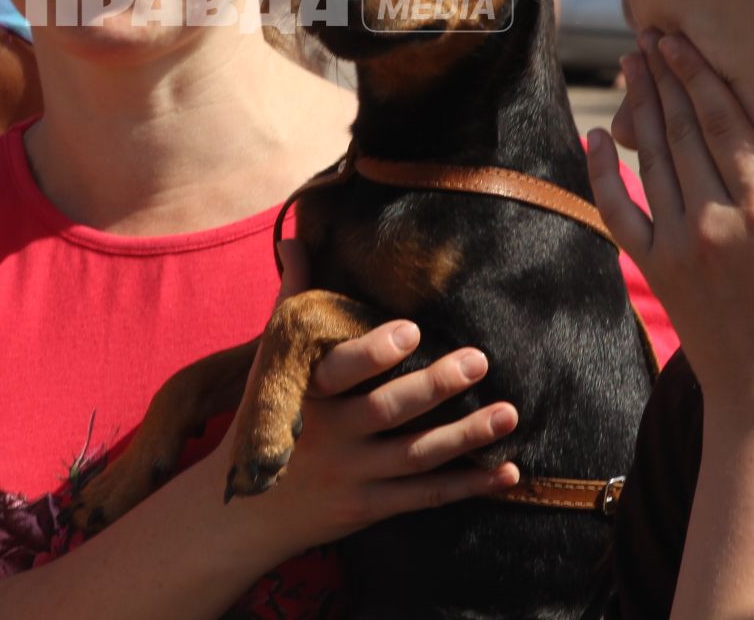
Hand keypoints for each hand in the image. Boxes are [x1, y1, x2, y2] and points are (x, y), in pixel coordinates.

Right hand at [237, 242, 519, 557]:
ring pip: (416, 455)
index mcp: (306, 391)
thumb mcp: (268, 362)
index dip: (373, 352)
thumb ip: (291, 298)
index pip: (338, 369)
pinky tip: (507, 470)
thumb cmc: (265, 418)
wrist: (245, 513)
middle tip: (478, 359)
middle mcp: (328, 434)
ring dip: (466, 435)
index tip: (412, 329)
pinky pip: (424, 496)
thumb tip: (296, 239)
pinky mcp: (367, 508)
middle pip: (387, 410)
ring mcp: (350, 474)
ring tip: (508, 413)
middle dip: (435, 385)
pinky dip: (467, 485)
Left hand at [588, 31, 753, 430]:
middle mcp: (715, 221)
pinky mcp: (653, 268)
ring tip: (632, 66)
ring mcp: (678, 244)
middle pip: (683, 132)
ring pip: (653, 160)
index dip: (699, 77)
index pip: (725, 126)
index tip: (680, 41)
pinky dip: (602, 172)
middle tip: (649, 37)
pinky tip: (595, 137)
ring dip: (640, 109)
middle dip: (664, 79)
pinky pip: (618, 211)